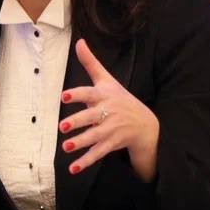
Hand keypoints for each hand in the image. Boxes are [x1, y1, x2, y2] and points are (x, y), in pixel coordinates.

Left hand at [59, 39, 159, 181]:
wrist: (146, 124)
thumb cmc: (121, 98)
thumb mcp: (108, 80)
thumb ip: (91, 63)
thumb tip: (79, 41)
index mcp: (104, 95)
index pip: (89, 93)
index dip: (77, 95)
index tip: (64, 96)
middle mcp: (108, 112)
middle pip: (91, 117)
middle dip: (77, 121)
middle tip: (62, 126)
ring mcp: (111, 129)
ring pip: (94, 137)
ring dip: (80, 142)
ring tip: (66, 146)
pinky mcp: (112, 144)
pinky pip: (98, 153)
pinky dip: (86, 161)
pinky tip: (73, 168)